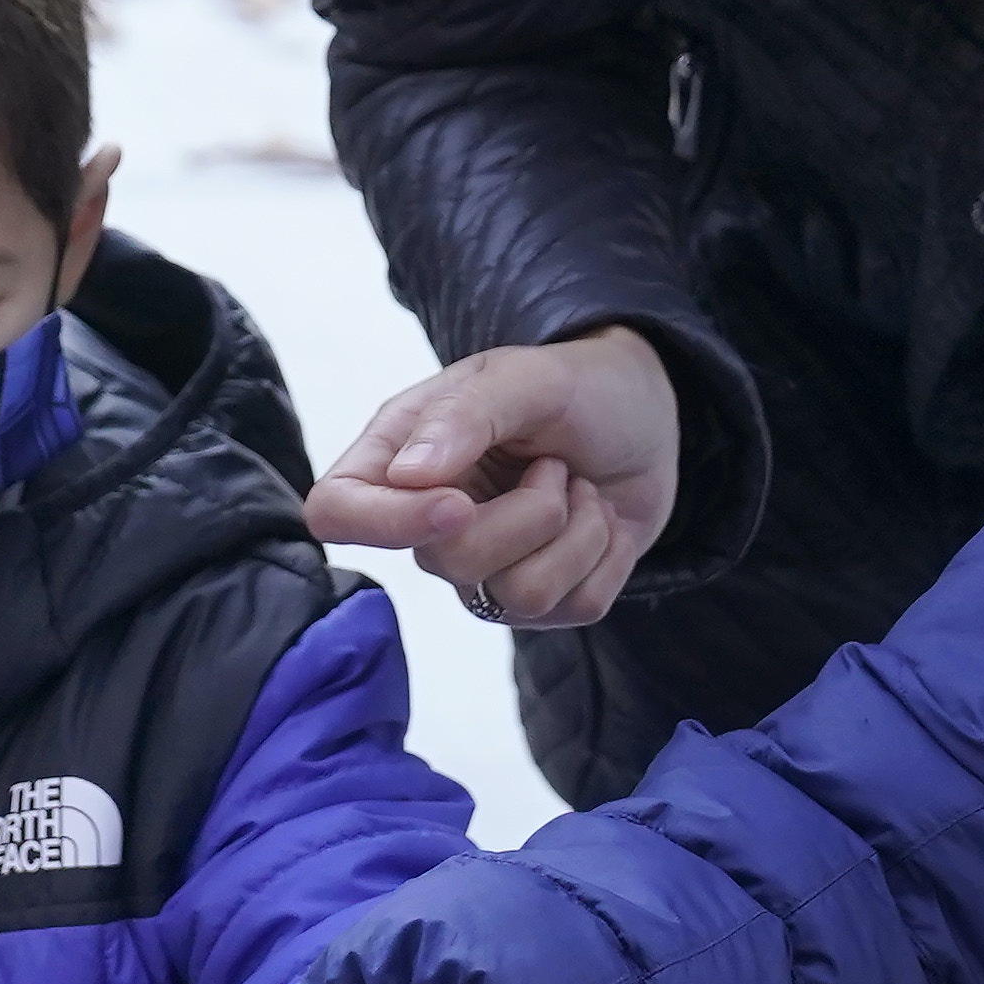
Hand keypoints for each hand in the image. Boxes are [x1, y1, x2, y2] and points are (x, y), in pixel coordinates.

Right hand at [306, 326, 679, 629]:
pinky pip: (571, 607)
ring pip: (517, 596)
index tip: (459, 504)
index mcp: (399, 458)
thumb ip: (464, 414)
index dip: (389, 522)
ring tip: (577, 486)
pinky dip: (604, 554)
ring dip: (574, 530)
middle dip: (528, 512)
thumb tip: (408, 475)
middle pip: (448, 562)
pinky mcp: (541, 601)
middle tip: (555, 463)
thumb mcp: (525, 376)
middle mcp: (430, 525)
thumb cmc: (573, 388)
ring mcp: (484, 572)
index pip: (337, 513)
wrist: (646, 416)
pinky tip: (595, 517)